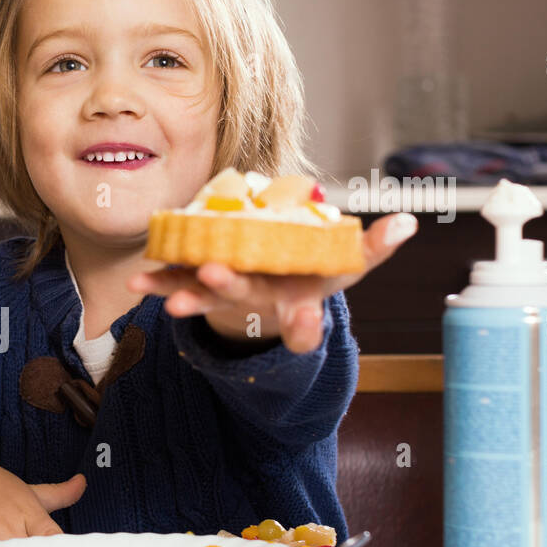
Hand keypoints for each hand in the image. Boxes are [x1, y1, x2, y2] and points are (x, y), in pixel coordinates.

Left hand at [128, 212, 418, 353]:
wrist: (270, 299)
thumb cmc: (310, 276)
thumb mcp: (346, 266)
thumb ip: (374, 247)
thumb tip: (408, 221)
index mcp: (299, 298)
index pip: (307, 317)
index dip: (304, 324)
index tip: (304, 325)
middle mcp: (262, 302)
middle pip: (247, 297)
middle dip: (230, 286)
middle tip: (216, 274)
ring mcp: (228, 297)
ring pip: (205, 297)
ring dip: (186, 295)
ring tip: (167, 298)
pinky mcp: (200, 285)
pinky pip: (177, 283)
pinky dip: (159, 283)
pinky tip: (139, 282)